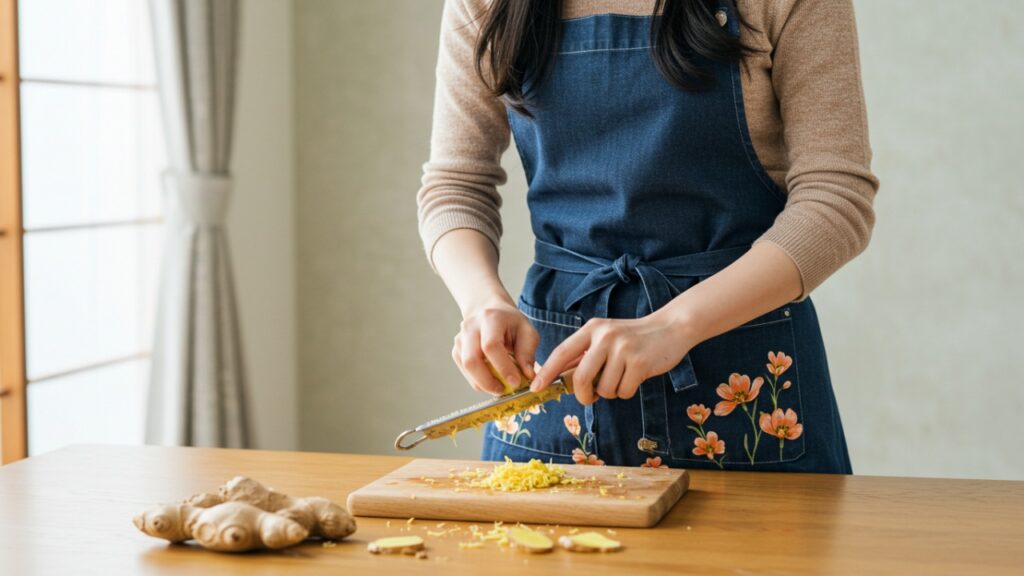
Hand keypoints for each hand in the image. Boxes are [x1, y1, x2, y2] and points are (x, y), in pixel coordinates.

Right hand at [452, 298, 538, 395]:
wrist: (489, 310)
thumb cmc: (510, 323)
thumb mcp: (527, 331)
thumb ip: (528, 353)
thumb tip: (528, 376)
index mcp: (490, 318)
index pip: (491, 346)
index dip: (503, 367)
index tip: (516, 382)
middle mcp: (470, 327)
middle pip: (471, 360)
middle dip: (488, 381)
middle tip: (504, 390)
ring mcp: (460, 339)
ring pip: (467, 368)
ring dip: (483, 384)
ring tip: (500, 388)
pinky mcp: (456, 350)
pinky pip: (465, 371)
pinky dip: (478, 381)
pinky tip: (491, 381)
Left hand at [530, 310, 695, 403]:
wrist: (671, 328)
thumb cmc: (634, 338)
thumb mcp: (606, 336)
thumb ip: (586, 354)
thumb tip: (562, 378)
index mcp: (592, 329)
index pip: (562, 352)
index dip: (546, 371)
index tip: (536, 387)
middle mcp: (605, 337)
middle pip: (581, 378)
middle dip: (583, 395)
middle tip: (591, 397)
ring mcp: (623, 349)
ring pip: (604, 389)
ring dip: (611, 392)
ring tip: (622, 377)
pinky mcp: (640, 363)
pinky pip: (624, 391)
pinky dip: (627, 391)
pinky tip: (635, 377)